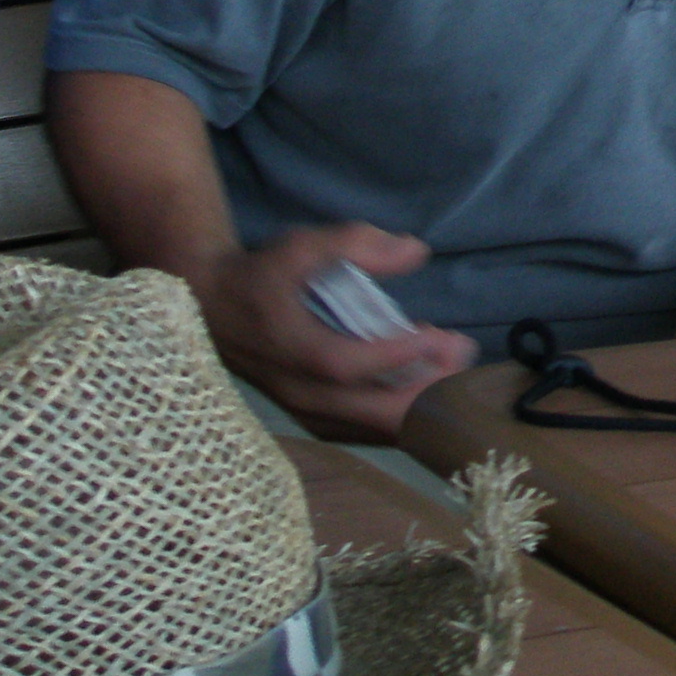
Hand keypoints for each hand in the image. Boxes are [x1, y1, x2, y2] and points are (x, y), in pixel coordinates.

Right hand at [196, 223, 476, 441]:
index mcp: (288, 346)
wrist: (212, 307)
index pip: (344, 364)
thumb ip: (355, 243)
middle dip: (424, 388)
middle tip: (462, 354)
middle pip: (367, 411)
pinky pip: (363, 431)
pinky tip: (428, 386)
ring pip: (370, 428)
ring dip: (419, 403)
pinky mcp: (312, 418)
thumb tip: (415, 251)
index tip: (439, 338)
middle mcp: (295, 389)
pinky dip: (400, 415)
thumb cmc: (261, 273)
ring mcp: (303, 410)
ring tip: (455, 368)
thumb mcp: (301, 245)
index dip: (394, 355)